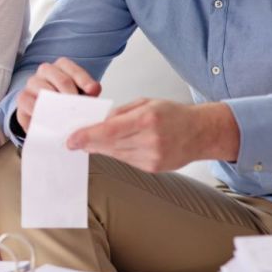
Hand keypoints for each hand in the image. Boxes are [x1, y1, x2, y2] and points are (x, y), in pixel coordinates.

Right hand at [16, 57, 100, 132]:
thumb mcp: (80, 96)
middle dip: (70, 93)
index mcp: (62, 67)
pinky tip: (47, 118)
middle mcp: (46, 71)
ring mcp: (32, 83)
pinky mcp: (22, 98)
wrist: (46, 117)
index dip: (84, 80)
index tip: (92, 92)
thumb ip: (89, 91)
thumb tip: (93, 90)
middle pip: (60, 78)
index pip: (73, 69)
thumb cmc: (64, 102)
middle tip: (77, 107)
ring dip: (54, 102)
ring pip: (42, 87)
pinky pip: (28, 101)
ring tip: (63, 115)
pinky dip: (38, 109)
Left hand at [66, 99, 239, 172]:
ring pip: (116, 154)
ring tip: (89, 142)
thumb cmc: (173, 114)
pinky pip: (126, 161)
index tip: (71, 139)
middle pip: (110, 145)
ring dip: (101, 149)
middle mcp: (149, 140)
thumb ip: (121, 112)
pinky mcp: (153, 168)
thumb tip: (98, 123)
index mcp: (146, 119)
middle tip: (74, 140)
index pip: (109, 130)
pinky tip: (111, 147)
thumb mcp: (146, 102)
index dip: (87, 136)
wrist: (200, 133)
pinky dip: (116, 153)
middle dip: (89, 143)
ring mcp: (152, 157)